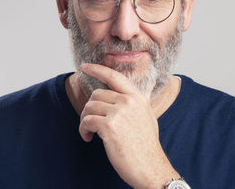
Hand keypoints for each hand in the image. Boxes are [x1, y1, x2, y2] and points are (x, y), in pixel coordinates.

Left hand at [79, 63, 178, 188]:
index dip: (97, 69)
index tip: (85, 67)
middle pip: (97, 94)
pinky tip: (89, 138)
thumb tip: (144, 85)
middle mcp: (129, 101)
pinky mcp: (110, 126)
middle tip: (90, 122)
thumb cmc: (147, 144)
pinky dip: (83, 130)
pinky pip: (87, 121)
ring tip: (89, 131)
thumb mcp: (148, 115)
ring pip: (90, 106)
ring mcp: (119, 113)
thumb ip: (141, 99)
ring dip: (84, 120)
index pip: (114, 76)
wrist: (151, 167)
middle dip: (89, 107)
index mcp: (137, 97)